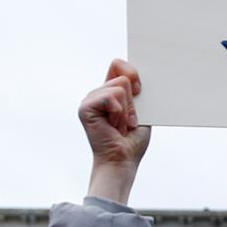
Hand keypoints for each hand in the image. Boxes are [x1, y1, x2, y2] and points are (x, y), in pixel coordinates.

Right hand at [80, 59, 150, 204]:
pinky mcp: (86, 107)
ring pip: (120, 88)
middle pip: (124, 77)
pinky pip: (112, 98)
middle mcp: (97, 93)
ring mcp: (90, 100)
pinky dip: (119, 114)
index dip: (133, 74)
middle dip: (132, 102)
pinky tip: (113, 126)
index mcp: (109, 92)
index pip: (118, 65)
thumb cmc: (132, 141)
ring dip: (126, 111)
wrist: (122, 161)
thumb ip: (136, 91)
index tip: (139, 91)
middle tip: (126, 121)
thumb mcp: (141, 111)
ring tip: (119, 126)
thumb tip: (134, 75)